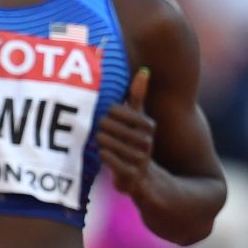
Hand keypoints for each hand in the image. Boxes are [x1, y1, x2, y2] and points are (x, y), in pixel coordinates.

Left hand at [97, 67, 154, 196]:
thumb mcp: (139, 119)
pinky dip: (102, 154)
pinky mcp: (131, 174)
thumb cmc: (135, 141)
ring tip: (101, 141)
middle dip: (101, 127)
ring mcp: (139, 158)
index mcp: (148, 125)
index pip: (116, 109)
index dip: (108, 112)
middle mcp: (146, 141)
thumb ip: (138, 96)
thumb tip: (144, 70)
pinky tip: (102, 153)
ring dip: (99, 141)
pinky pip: (107, 158)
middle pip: (107, 124)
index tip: (111, 116)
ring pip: (105, 141)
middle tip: (102, 130)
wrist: (142, 176)